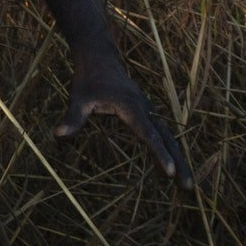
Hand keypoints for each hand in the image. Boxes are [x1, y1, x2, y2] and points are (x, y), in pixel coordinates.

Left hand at [55, 56, 193, 189]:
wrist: (100, 58)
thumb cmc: (88, 79)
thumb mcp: (78, 98)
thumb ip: (72, 118)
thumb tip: (58, 136)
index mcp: (131, 107)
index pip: (148, 134)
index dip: (159, 153)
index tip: (169, 172)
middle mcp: (145, 109)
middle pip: (167, 139)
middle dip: (179, 163)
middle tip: (188, 188)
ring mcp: (149, 111)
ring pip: (169, 137)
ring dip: (179, 159)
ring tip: (186, 186)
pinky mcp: (147, 113)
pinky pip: (162, 134)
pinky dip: (168, 151)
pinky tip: (165, 170)